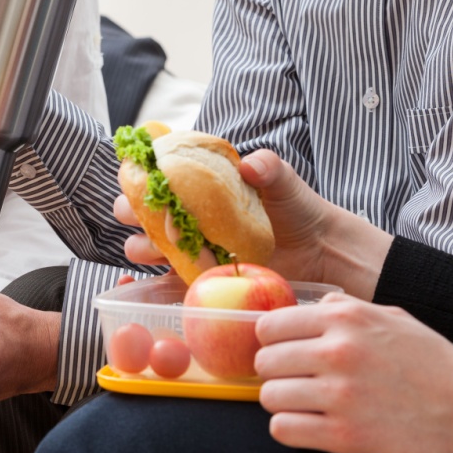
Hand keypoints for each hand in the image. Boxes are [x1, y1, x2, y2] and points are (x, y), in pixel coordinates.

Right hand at [115, 149, 391, 298]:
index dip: (139, 178)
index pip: (155, 180)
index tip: (140, 180)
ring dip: (144, 248)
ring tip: (164, 248)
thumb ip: (269, 168)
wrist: (319, 252)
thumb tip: (251, 165)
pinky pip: (168, 286)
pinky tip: (156, 284)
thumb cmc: (297, 210)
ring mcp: (189, 251)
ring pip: (147, 249)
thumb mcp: (284, 183)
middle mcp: (185, 219)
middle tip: (146, 217)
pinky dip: (155, 288)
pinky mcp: (198, 281)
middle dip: (133, 215)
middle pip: (141, 216)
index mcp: (196, 188)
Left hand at [253, 292, 452, 452]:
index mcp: (346, 319)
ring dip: (283, 403)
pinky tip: (311, 426)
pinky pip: (282, 430)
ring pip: (268, 397)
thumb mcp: (394, 317)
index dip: (272, 341)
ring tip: (307, 406)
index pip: (269, 326)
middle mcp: (337, 353)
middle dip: (276, 373)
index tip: (285, 352)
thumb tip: (311, 305)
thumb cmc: (437, 365)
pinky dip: (290, 430)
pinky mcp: (345, 437)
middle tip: (298, 382)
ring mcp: (340, 396)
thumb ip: (347, 309)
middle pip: (264, 362)